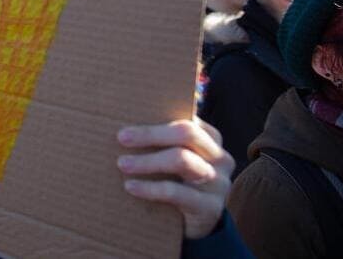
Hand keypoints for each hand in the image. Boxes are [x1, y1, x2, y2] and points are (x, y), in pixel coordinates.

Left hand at [116, 118, 232, 239]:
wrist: (196, 225)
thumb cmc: (178, 181)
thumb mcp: (175, 158)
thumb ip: (162, 141)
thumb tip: (126, 126)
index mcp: (211, 138)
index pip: (187, 119)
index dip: (158, 118)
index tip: (129, 118)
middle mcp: (220, 157)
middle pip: (187, 133)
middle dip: (150, 134)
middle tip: (122, 137)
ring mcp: (218, 182)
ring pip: (182, 160)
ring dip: (148, 161)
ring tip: (122, 163)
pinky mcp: (210, 207)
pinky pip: (176, 192)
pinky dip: (150, 188)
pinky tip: (130, 186)